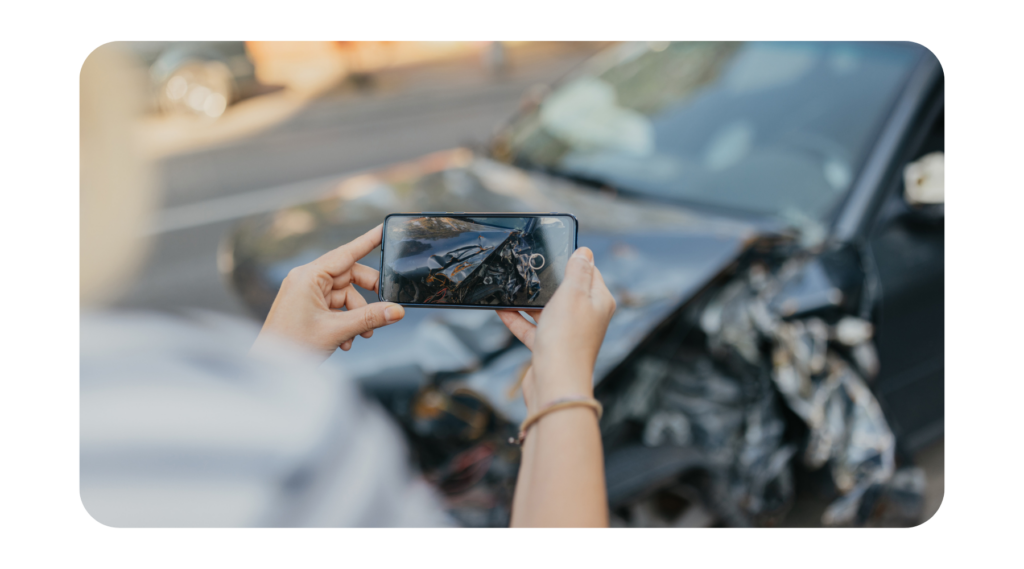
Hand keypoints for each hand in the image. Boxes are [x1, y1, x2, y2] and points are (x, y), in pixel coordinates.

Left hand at [252, 224, 404, 362]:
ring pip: (345, 295)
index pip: (346, 253)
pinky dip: (345, 321)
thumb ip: (370, 318)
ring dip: (357, 315)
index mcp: (308, 276)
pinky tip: (346, 340)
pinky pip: (335, 307)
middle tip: (384, 309)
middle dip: (366, 296)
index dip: (368, 241)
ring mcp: (306, 293)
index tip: (383, 229)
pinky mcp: (307, 306)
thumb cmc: (291, 346)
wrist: (270, 369)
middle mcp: (306, 280)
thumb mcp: (337, 330)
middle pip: (349, 277)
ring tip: (361, 335)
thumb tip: (397, 310)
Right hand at [498, 247, 615, 408]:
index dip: (573, 261)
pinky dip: (517, 320)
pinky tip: (501, 310)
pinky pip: (532, 328)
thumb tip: (585, 252)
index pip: (589, 272)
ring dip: (528, 300)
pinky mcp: (549, 348)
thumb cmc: (567, 339)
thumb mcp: (573, 294)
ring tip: (510, 286)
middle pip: (566, 291)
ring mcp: (567, 333)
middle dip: (547, 281)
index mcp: (598, 302)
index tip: (554, 250)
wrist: (555, 384)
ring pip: (546, 310)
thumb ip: (577, 271)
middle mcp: (586, 317)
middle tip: (529, 266)